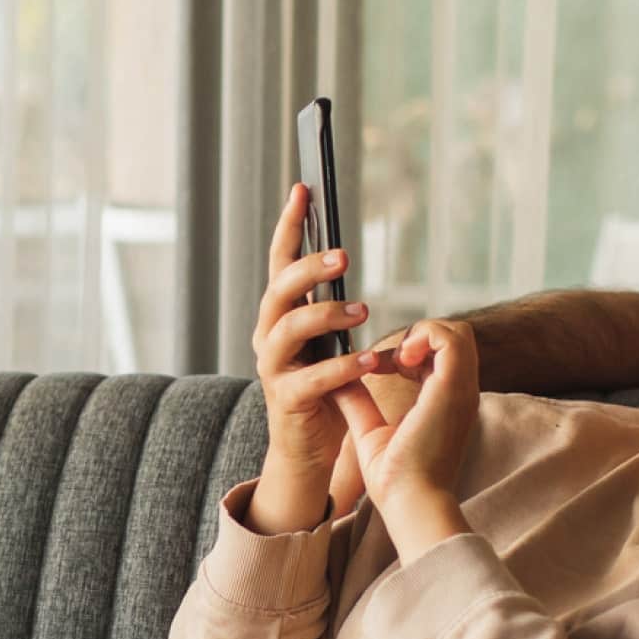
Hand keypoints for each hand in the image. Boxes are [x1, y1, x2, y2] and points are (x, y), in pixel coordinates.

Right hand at [253, 183, 377, 475]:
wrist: (309, 450)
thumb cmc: (326, 389)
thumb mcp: (329, 339)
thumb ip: (332, 306)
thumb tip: (344, 258)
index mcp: (280, 315)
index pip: (280, 261)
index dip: (290, 224)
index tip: (303, 188)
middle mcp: (268, 335)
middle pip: (279, 289)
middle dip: (309, 267)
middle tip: (344, 255)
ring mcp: (273, 367)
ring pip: (289, 328)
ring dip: (326, 314)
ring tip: (362, 310)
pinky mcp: (286, 399)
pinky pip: (313, 377)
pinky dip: (342, 367)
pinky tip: (370, 358)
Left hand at [333, 318, 477, 532]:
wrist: (409, 503)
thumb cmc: (394, 479)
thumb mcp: (371, 430)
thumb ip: (359, 402)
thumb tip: (338, 380)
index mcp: (447, 402)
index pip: (444, 354)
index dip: (413, 349)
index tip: (383, 367)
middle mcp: (460, 393)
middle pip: (457, 337)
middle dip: (422, 334)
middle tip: (394, 359)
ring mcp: (461, 390)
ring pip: (457, 333)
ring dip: (424, 333)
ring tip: (398, 359)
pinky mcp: (453, 390)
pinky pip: (451, 340)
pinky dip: (425, 337)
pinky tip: (400, 361)